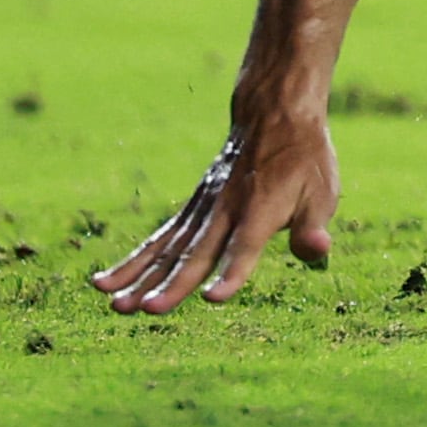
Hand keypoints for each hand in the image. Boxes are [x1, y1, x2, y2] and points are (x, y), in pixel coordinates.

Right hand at [93, 109, 337, 312]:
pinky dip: (132, 262)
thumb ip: (313, 227)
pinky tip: (103, 284)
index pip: (245, 246)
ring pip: (168, 249)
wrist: (273, 115)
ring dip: (141, 278)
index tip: (213, 298)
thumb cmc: (304, 159)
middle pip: (196, 254)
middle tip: (147, 311)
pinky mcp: (189, 212)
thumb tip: (318, 252)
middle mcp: (225, 211)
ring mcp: (203, 211)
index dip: (232, 273)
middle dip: (173, 284)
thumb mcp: (323, 190)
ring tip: (115, 306)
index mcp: (261, 209)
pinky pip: (158, 240)